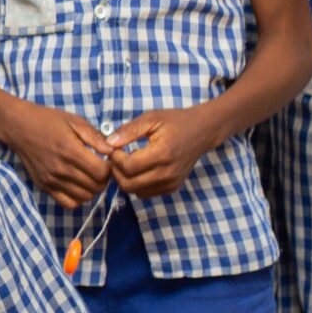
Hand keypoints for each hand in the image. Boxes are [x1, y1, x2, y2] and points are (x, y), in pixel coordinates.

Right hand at [0, 102, 114, 208]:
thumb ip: (95, 137)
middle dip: (104, 179)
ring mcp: (51, 180)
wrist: (18, 126)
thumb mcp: (75, 121)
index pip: (101, 172)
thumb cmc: (48, 120)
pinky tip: (78, 185)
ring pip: (84, 197)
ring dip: (92, 189)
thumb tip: (112, 152)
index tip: (107, 160)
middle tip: (100, 168)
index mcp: (71, 151)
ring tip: (89, 176)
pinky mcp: (44, 186)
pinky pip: (68, 203)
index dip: (110, 168)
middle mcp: (61, 169)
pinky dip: (78, 198)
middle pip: (95, 187)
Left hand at [105, 105, 225, 196]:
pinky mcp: (172, 188)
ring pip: (135, 192)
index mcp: (162, 153)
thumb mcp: (151, 119)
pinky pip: (145, 193)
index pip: (128, 167)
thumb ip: (128, 131)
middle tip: (116, 157)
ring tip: (126, 162)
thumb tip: (109, 143)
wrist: (203, 131)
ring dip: (125, 179)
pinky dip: (136, 184)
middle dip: (116, 172)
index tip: (114, 148)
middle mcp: (167, 173)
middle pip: (128, 184)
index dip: (115, 159)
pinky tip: (138, 169)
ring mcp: (171, 183)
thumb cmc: (175, 122)